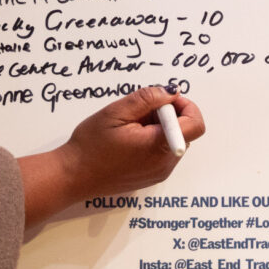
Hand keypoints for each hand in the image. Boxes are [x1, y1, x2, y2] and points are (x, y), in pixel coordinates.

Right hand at [19, 87, 204, 227]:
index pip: (195, 125)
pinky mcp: (151, 176)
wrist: (73, 176)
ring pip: (173, 140)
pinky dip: (152, 140)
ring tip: (129, 127)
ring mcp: (159, 172)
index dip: (185, 106)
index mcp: (159, 147)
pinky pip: (163, 152)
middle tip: (138, 112)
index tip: (163, 100)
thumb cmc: (91, 146)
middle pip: (185, 131)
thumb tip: (171, 92)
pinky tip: (128, 140)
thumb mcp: (116, 112)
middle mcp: (165, 164)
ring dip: (158, 127)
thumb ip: (147, 99)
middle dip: (167, 115)